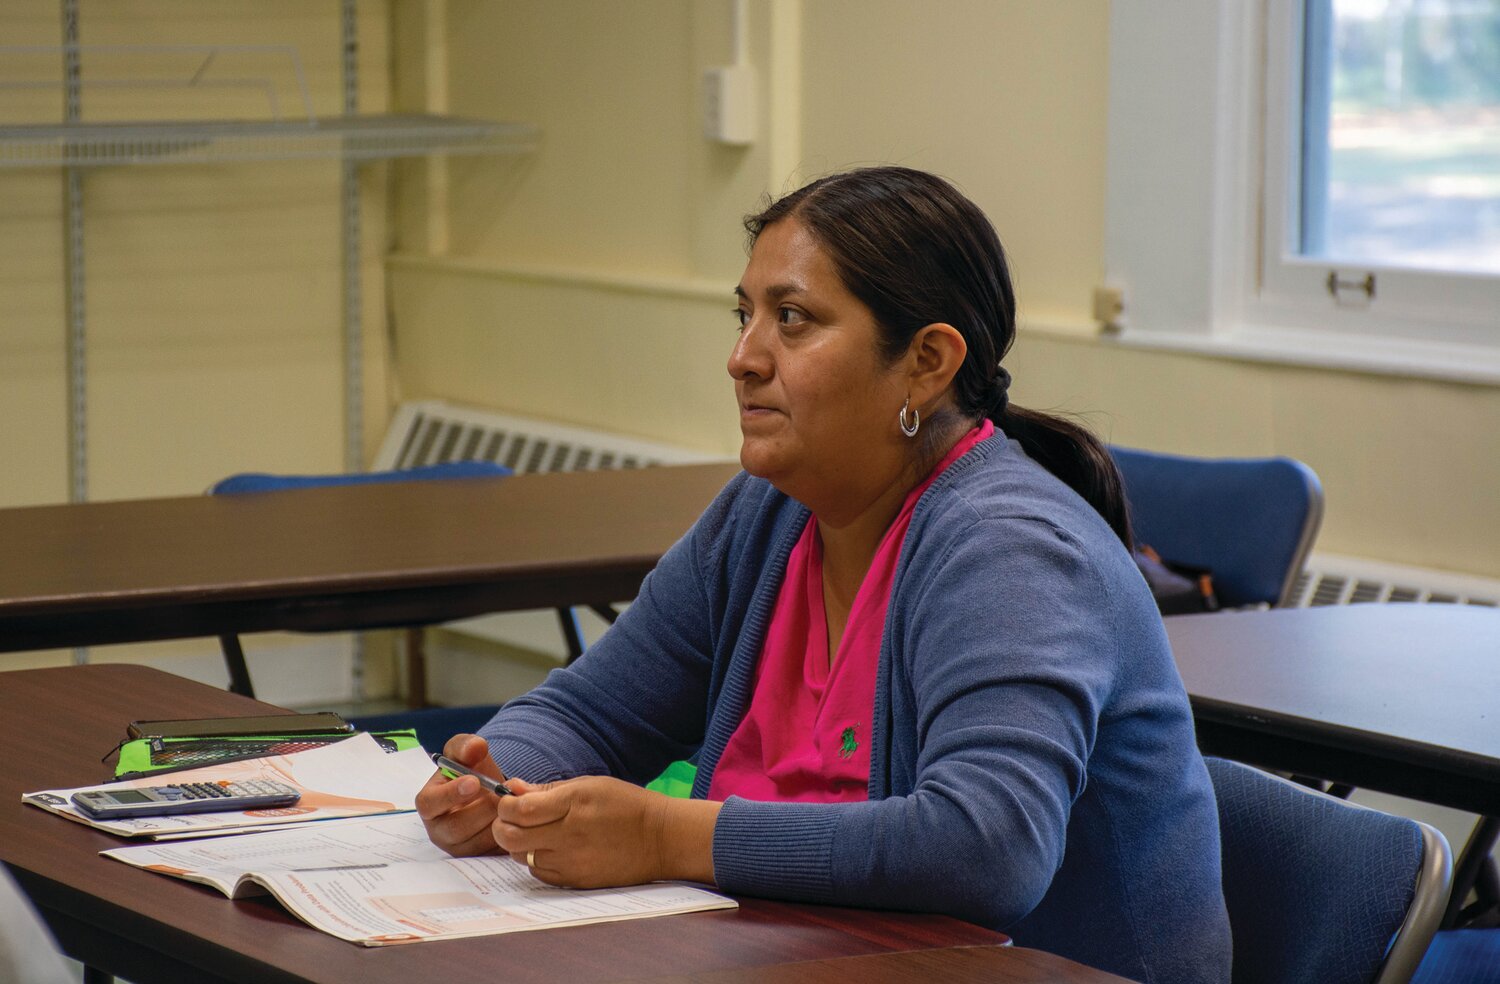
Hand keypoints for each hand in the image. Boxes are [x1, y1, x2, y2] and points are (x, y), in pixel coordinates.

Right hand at [416, 734, 507, 856]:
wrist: (489, 793)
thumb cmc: (471, 772)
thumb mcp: (466, 753)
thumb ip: (466, 746)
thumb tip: (475, 747)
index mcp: (429, 804)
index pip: (429, 804)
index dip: (451, 794)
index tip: (474, 781)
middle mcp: (439, 830)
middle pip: (457, 827)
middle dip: (483, 808)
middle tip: (501, 793)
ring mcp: (458, 848)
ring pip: (477, 842)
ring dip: (497, 820)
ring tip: (509, 802)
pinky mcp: (478, 858)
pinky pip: (493, 852)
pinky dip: (508, 834)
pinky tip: (516, 818)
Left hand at [494, 776, 721, 888]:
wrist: (660, 839)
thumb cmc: (625, 805)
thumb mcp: (589, 785)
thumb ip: (548, 789)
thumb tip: (513, 788)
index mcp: (573, 804)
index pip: (519, 809)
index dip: (505, 804)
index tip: (509, 800)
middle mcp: (569, 836)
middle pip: (511, 837)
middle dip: (502, 825)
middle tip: (510, 818)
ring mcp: (571, 862)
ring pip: (520, 856)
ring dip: (518, 844)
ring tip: (534, 832)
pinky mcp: (575, 882)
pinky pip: (538, 872)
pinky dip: (535, 860)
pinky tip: (550, 848)